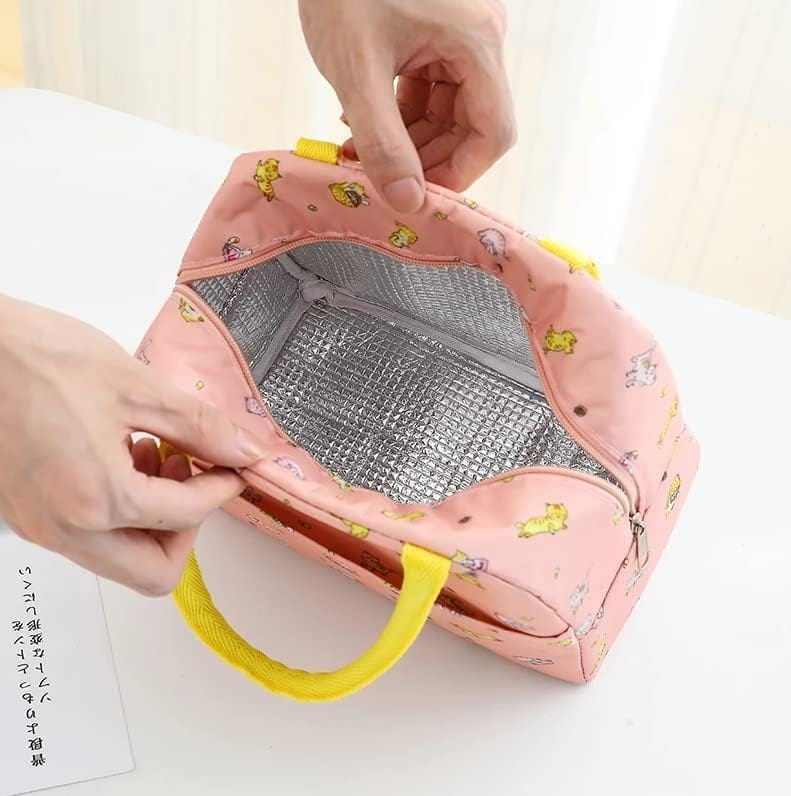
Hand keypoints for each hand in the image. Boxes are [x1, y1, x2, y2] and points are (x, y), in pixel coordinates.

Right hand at [0, 295, 264, 595]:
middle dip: (186, 528)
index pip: (185, 517)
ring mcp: (39, 524)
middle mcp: (63, 527)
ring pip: (118, 557)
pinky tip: (121, 453)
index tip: (232, 467)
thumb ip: (198, 427)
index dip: (221, 490)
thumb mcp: (134, 386)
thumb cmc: (32, 357)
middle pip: (151, 572)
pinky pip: (87, 535)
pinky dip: (118, 508)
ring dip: (152, 517)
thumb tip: (241, 450)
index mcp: (96, 497)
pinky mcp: (25, 512)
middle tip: (195, 477)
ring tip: (156, 454)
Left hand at [299, 0, 514, 213]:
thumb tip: (406, 200)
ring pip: (446, 112)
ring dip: (408, 141)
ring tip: (361, 153)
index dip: (459, 173)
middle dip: (426, 159)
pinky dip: (398, 115)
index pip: (493, 132)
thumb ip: (382, 141)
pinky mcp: (433, 34)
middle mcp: (477, 40)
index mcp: (476, 43)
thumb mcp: (358, 69)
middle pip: (470, 125)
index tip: (418, 194)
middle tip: (381, 178)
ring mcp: (456, 36)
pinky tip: (362, 123)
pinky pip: (427, 90)